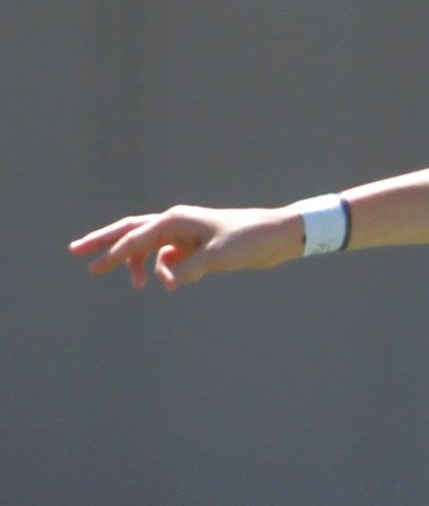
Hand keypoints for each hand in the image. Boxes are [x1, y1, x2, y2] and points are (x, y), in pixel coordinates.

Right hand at [68, 205, 300, 288]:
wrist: (276, 236)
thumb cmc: (248, 240)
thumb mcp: (218, 257)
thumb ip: (189, 269)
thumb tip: (171, 279)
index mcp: (175, 220)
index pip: (135, 238)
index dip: (112, 255)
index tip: (93, 268)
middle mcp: (176, 223)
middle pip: (131, 231)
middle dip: (104, 243)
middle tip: (76, 252)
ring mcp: (185, 234)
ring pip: (150, 248)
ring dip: (139, 264)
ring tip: (134, 285)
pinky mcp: (197, 246)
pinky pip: (171, 259)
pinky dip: (167, 271)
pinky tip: (171, 283)